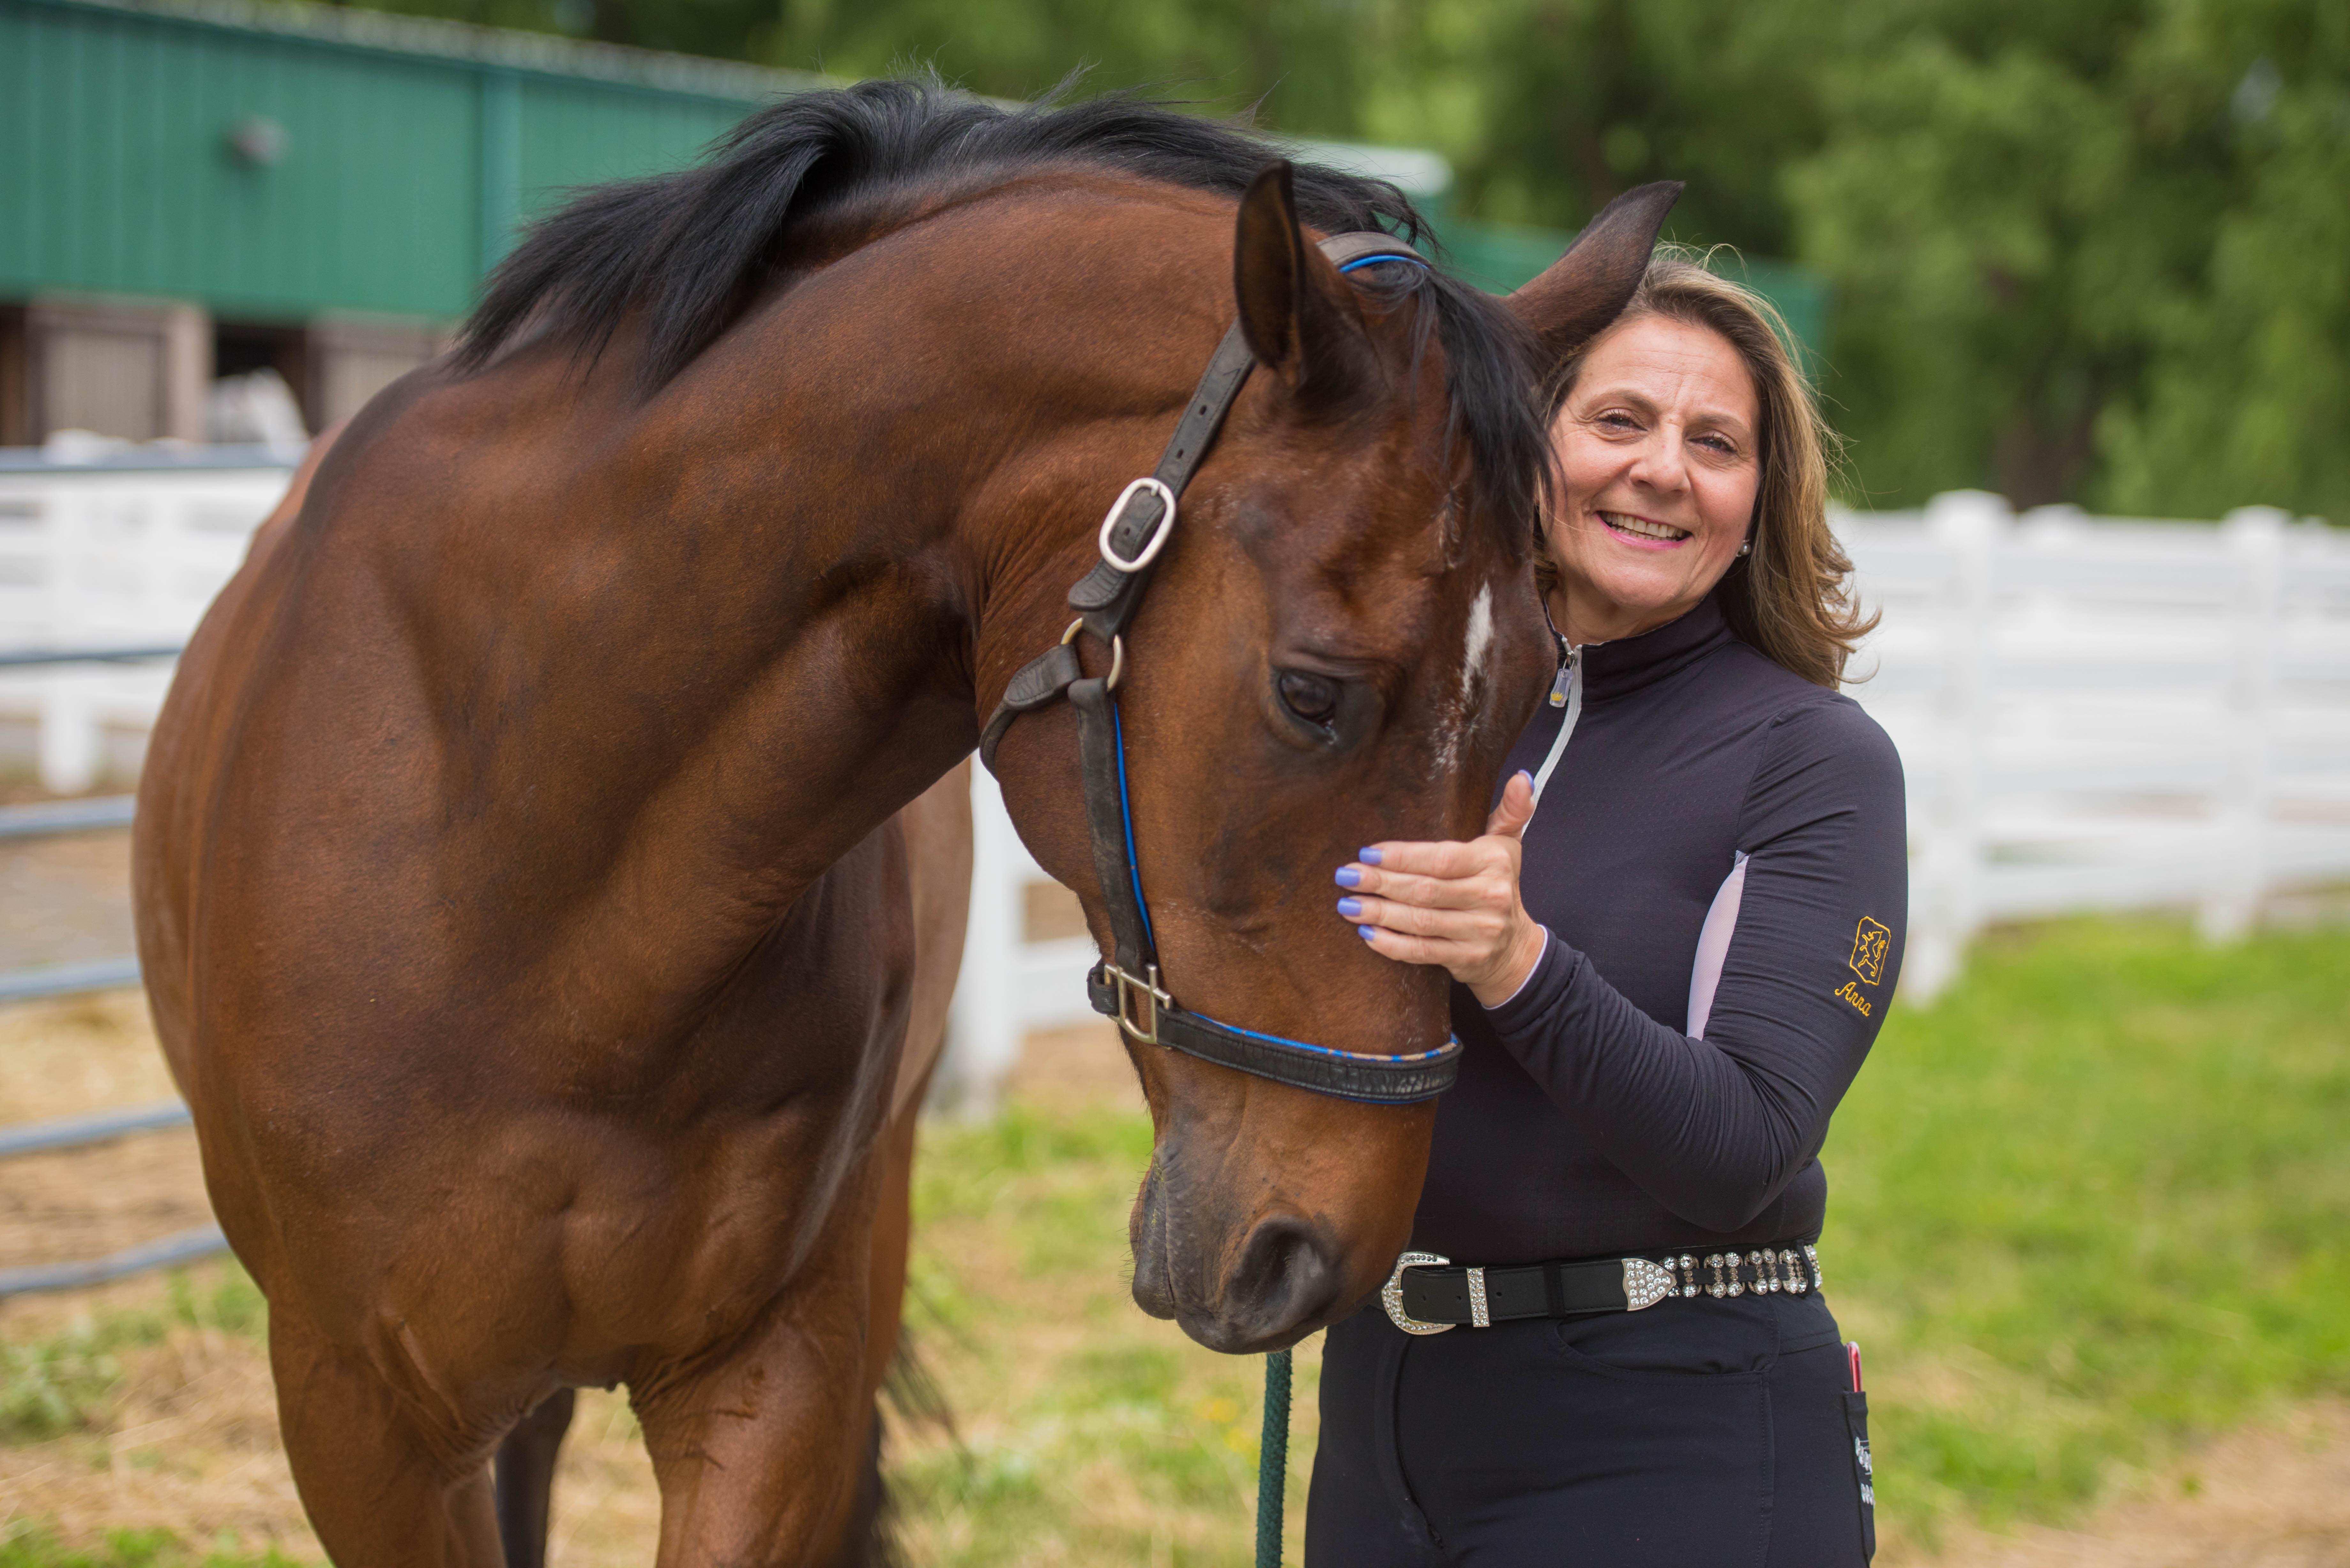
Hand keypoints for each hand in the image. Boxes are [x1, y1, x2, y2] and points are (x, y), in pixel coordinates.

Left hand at [1335, 770, 1548, 1007]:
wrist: (1514, 948)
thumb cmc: (1499, 885)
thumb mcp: (1508, 845)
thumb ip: (1510, 811)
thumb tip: (1521, 777)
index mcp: (1493, 863)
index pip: (1441, 859)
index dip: (1402, 857)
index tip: (1366, 853)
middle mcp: (1489, 897)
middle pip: (1425, 890)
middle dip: (1381, 883)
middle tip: (1345, 876)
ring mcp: (1479, 932)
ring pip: (1420, 922)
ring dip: (1379, 913)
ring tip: (1347, 904)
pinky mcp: (1467, 959)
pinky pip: (1423, 952)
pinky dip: (1392, 945)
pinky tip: (1367, 934)